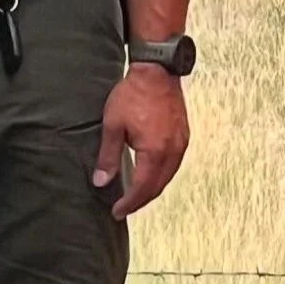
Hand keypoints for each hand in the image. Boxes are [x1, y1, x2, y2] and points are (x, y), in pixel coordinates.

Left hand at [92, 65, 188, 220]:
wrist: (157, 71)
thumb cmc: (133, 95)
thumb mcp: (113, 126)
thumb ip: (108, 156)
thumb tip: (101, 182)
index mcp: (155, 151)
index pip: (143, 188)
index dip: (129, 203)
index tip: (116, 211)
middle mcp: (173, 151)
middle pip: (158, 186)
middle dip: (140, 201)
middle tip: (123, 208)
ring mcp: (181, 143)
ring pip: (168, 177)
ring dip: (151, 189)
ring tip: (134, 196)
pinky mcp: (183, 136)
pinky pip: (173, 164)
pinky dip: (160, 175)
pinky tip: (149, 175)